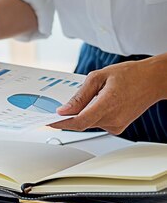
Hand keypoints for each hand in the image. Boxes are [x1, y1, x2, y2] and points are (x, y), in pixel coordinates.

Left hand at [51, 57, 166, 133]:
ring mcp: (116, 125)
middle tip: (60, 109)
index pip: (78, 122)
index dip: (61, 123)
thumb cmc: (131, 75)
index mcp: (108, 104)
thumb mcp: (99, 76)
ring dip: (82, 114)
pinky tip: (98, 104)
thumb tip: (64, 109)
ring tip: (90, 98)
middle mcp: (113, 118)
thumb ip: (79, 95)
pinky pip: (98, 124)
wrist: (153, 80)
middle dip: (69, 117)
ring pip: (89, 124)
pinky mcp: (118, 127)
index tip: (49, 121)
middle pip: (81, 124)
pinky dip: (92, 116)